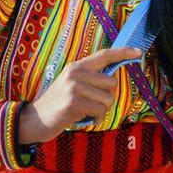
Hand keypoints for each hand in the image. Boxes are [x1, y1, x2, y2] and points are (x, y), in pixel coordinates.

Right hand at [18, 46, 141, 143]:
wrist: (35, 120)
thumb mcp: (72, 85)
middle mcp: (75, 73)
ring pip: (108, 99)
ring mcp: (74, 87)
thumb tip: (112, 82)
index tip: (138, 52)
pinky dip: (96, 119)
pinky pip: (100, 111)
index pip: (104, 55)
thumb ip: (90, 80)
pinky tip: (83, 119)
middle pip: (111, 83)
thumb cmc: (58, 104)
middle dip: (107, 98)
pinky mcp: (73, 102)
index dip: (122, 53)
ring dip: (101, 111)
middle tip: (92, 105)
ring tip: (85, 113)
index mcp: (76, 67)